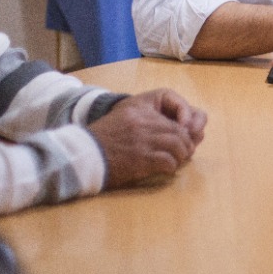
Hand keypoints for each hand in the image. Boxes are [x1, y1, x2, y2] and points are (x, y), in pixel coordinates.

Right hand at [88, 89, 206, 188]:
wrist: (83, 154)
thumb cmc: (104, 136)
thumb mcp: (125, 114)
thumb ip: (149, 114)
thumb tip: (182, 127)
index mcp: (140, 105)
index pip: (177, 105)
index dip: (189, 121)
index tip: (188, 131)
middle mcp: (144, 120)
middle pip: (180, 130)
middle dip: (187, 142)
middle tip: (185, 151)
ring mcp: (143, 139)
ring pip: (179, 145)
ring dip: (181, 155)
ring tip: (176, 160)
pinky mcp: (142, 159)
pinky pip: (169, 162)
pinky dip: (171, 167)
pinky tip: (166, 169)